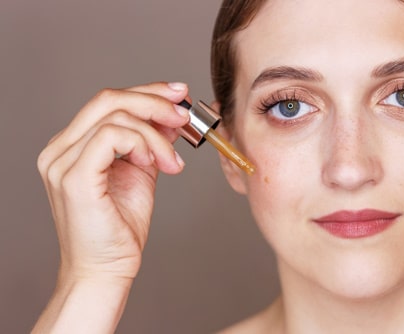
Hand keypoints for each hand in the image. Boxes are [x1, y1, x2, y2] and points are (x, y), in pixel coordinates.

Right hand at [37, 82, 189, 282]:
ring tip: (173, 161)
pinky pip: (111, 136)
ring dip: (156, 133)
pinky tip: (157, 164)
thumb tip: (170, 117)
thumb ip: (150, 143)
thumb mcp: (141, 172)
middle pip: (108, 99)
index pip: (108, 101)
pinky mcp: (74, 177)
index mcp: (73, 146)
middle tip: (183, 116)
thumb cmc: (121, 227)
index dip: (146, 92)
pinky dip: (143, 143)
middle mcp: (60, 149)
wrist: (107, 268)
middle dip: (154, 101)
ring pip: (114, 115)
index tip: (178, 95)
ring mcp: (62, 162)